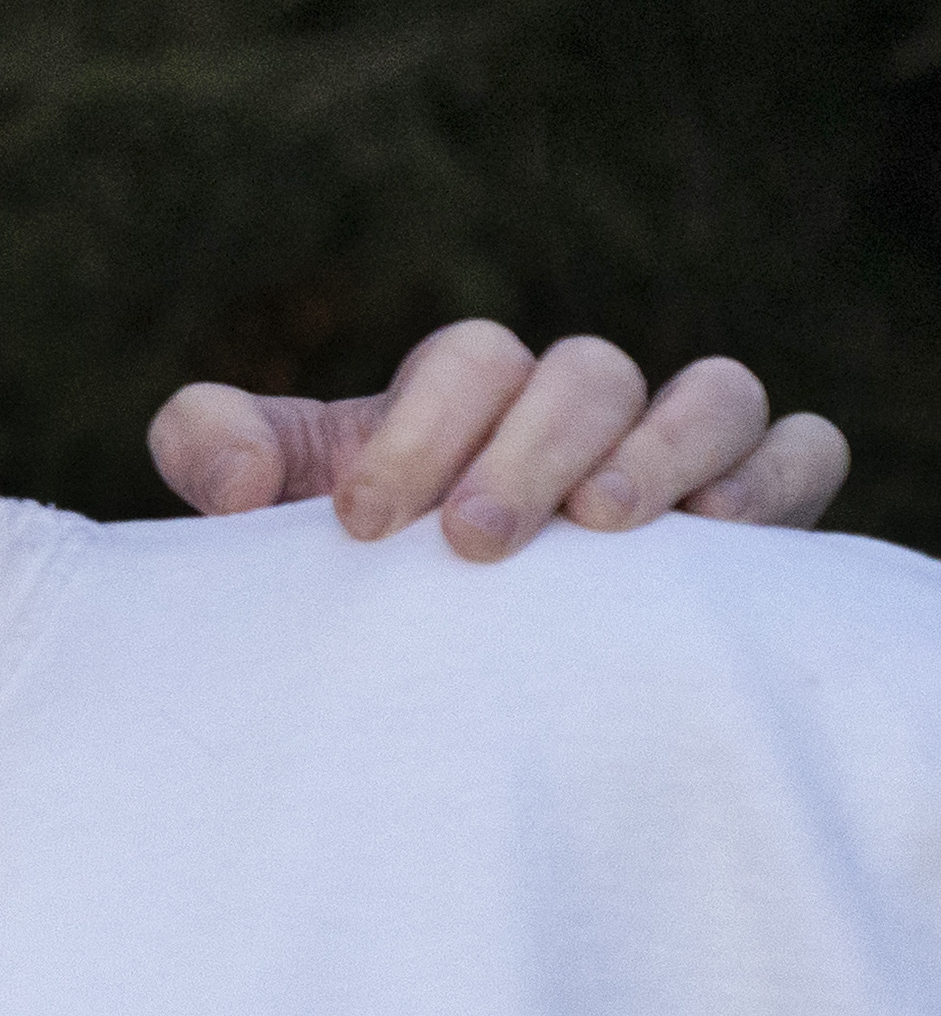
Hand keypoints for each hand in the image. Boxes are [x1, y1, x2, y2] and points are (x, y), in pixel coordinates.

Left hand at [148, 321, 849, 557]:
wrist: (446, 656)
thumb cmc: (362, 570)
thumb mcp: (272, 514)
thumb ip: (214, 453)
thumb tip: (240, 472)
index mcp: (470, 392)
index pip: (467, 359)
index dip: (419, 429)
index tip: (364, 524)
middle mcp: (578, 404)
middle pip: (585, 373)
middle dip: (527, 449)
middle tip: (473, 542)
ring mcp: (676, 443)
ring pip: (708, 393)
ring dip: (659, 451)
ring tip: (601, 528)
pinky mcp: (755, 500)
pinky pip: (801, 449)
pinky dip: (775, 475)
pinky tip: (717, 535)